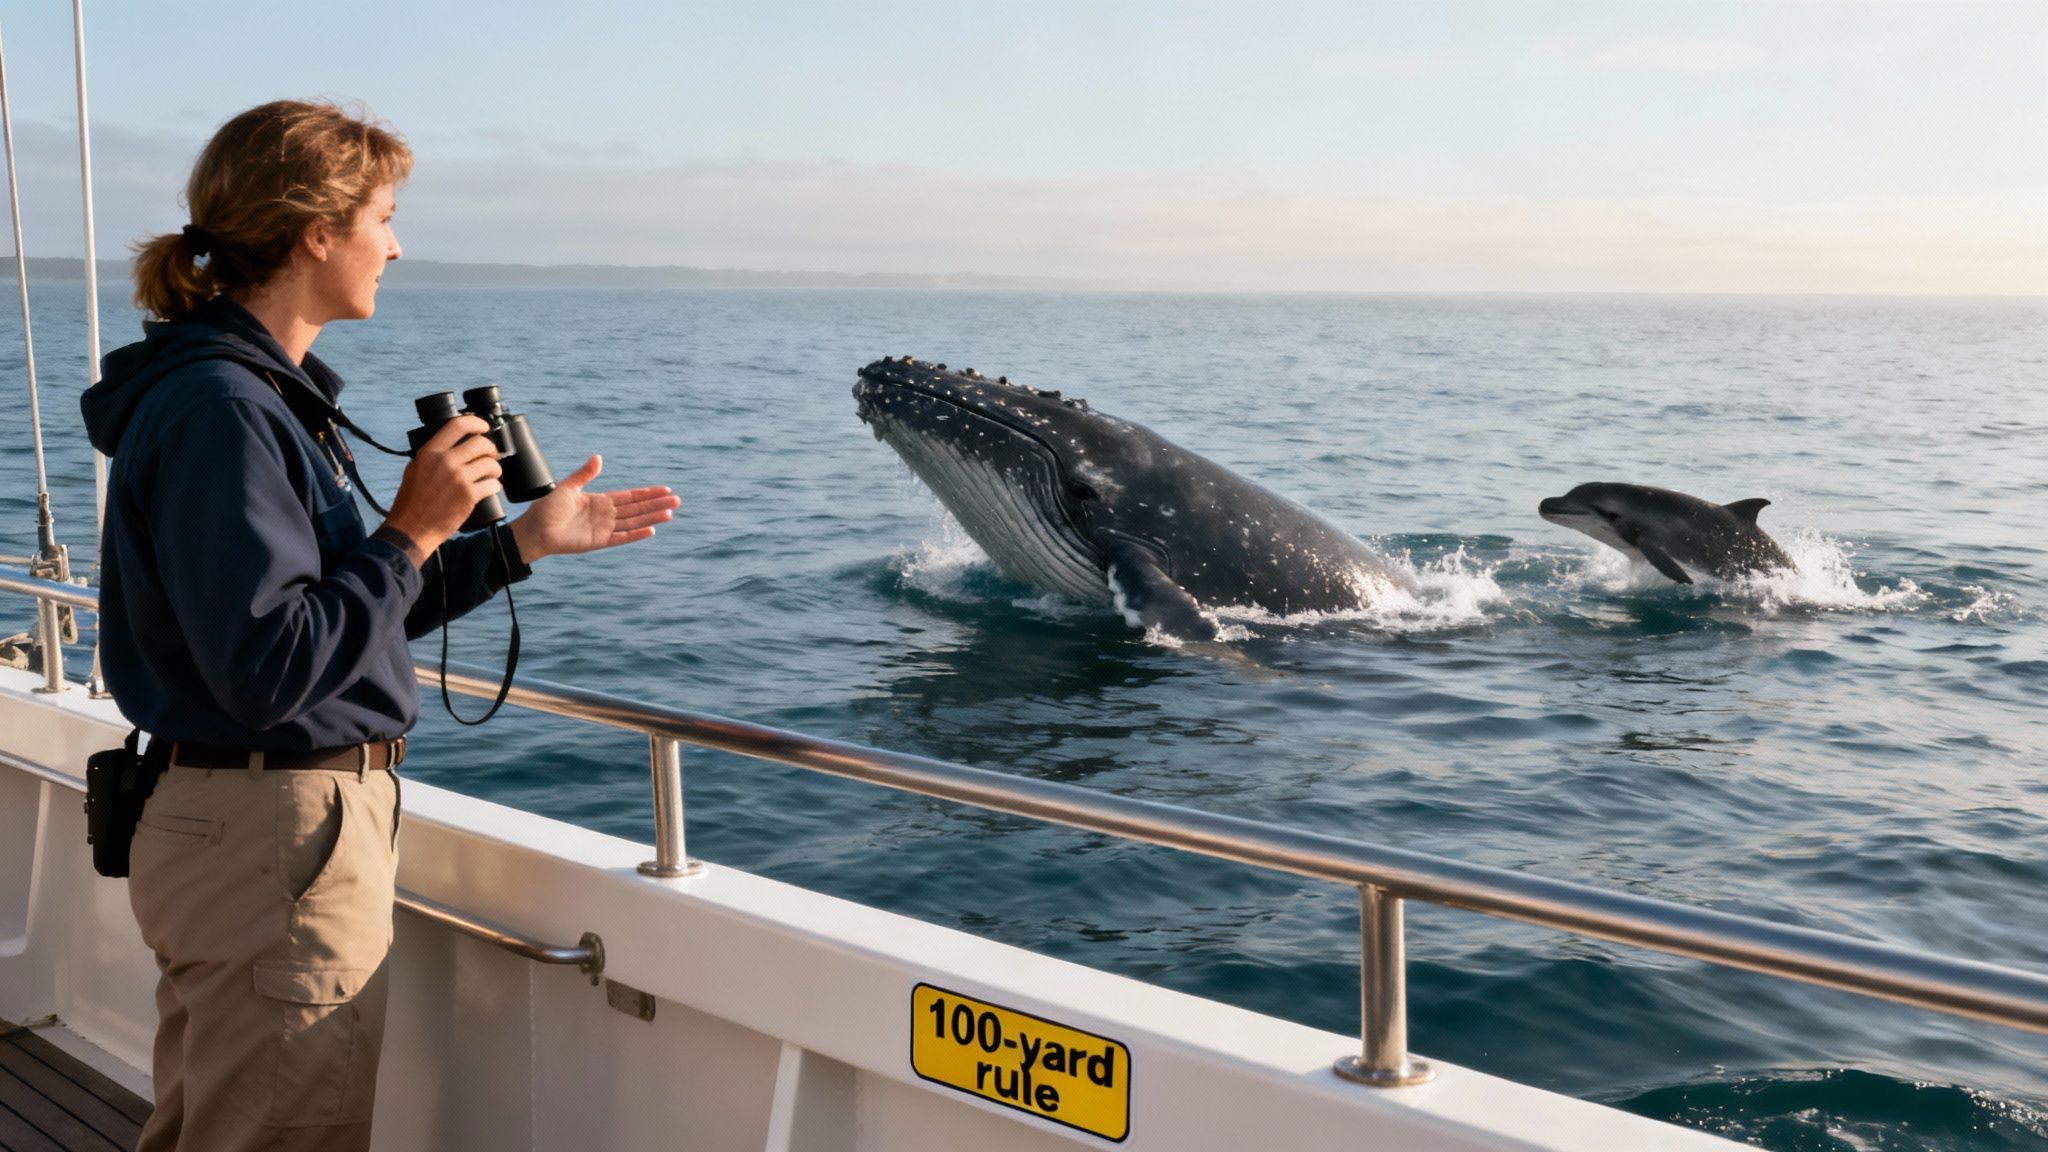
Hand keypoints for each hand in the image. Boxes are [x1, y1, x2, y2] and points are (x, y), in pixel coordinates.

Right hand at [379, 415, 500, 563]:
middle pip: (480, 443)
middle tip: (491, 455)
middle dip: (491, 448)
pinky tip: (490, 487)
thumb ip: (432, 455)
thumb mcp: (414, 469)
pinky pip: (492, 484)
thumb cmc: (412, 501)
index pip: (458, 425)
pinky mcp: (469, 496)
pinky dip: (495, 485)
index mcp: (430, 452)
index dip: (476, 422)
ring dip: (495, 468)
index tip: (483, 426)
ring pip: (490, 463)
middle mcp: (445, 462)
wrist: (412, 528)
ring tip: (491, 474)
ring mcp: (459, 479)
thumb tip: (450, 443)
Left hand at [508, 455, 677, 562]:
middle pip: (637, 508)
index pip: (629, 496)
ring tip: (670, 513)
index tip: (664, 490)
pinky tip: (651, 530)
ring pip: (634, 522)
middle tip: (676, 500)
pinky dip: (636, 534)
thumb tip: (598, 458)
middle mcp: (606, 515)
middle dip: (656, 504)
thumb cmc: (546, 508)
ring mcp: (604, 529)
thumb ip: (584, 475)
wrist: (535, 529)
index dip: (646, 493)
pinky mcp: (599, 541)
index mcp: (599, 501)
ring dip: (652, 517)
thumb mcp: (567, 487)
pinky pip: (621, 537)